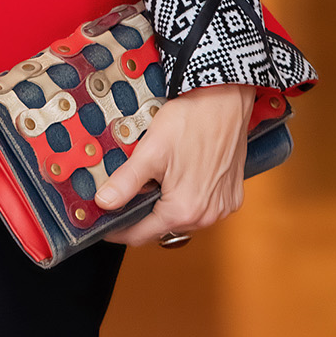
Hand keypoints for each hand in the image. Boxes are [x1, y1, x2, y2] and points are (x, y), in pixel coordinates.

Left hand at [96, 83, 254, 245]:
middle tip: (130, 188)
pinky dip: (188, 196)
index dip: (118, 230)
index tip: (105, 225)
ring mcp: (222, 207)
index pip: (141, 235)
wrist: (225, 100)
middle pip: (162, 226)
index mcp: (184, 210)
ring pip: (182, 217)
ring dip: (166, 204)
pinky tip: (182, 174)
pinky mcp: (231, 196)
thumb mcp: (150, 151)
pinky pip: (203, 206)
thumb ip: (126, 182)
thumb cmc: (192, 121)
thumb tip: (104, 202)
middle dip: (143, 212)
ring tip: (158, 176)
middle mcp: (207, 216)